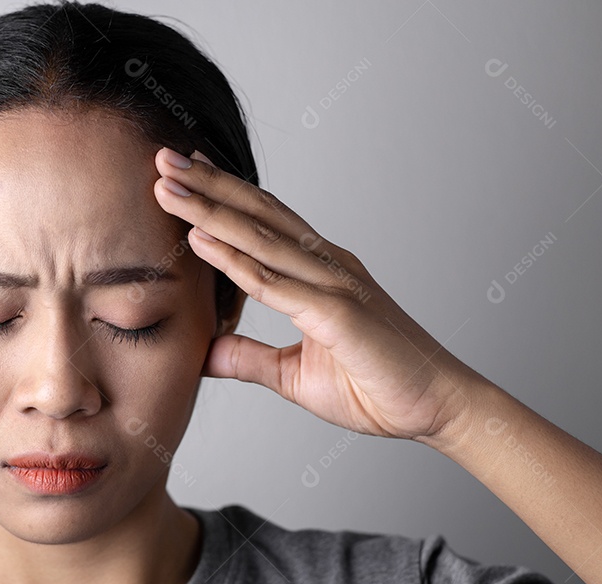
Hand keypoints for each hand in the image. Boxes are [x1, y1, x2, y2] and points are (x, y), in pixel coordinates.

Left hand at [152, 146, 480, 443]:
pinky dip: (234, 259)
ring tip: (167, 184)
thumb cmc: (376, 386)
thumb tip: (205, 352)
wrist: (439, 408)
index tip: (183, 173)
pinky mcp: (337, 314)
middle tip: (162, 157)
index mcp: (320, 273)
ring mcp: (333, 285)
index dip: (222, 196)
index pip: (263, 224)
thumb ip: (250, 358)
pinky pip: (274, 284)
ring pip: (260, 238)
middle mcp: (326, 266)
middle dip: (207, 185)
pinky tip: (199, 238)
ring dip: (209, 208)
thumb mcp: (294, 375)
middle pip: (257, 215)